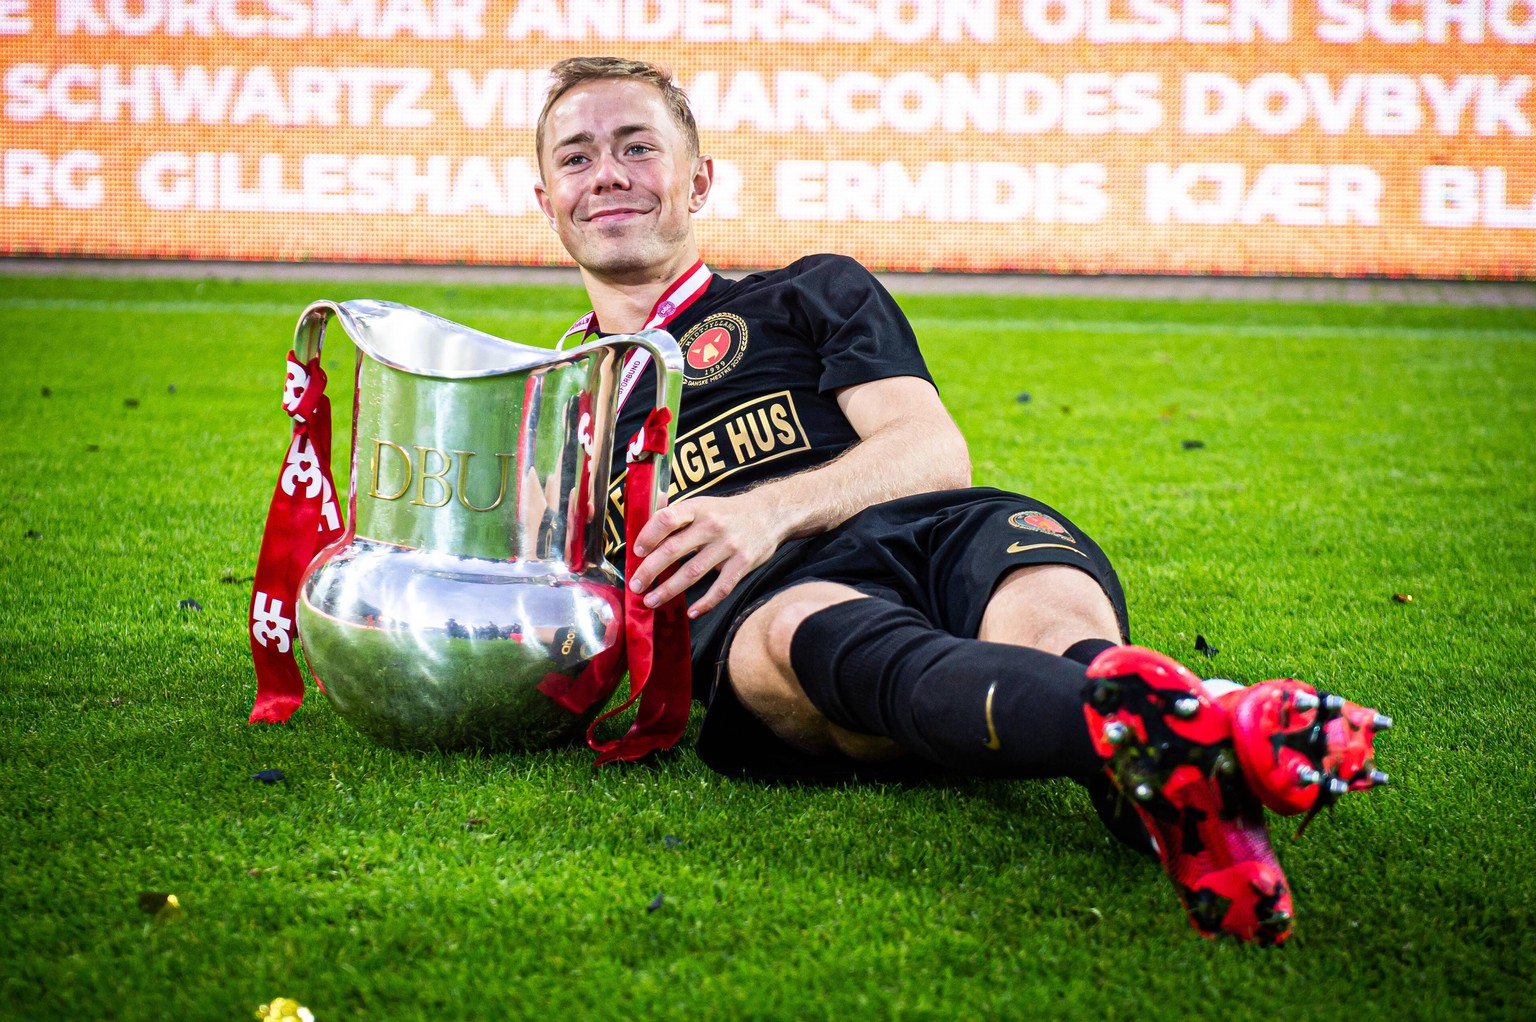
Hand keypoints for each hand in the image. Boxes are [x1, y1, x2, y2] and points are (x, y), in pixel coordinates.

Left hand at [627, 492, 786, 617]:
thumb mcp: (702, 504)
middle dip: (650, 570)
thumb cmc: (727, 513)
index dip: (648, 536)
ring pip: (692, 572)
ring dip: (668, 590)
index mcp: (697, 508)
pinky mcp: (743, 564)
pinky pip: (721, 588)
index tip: (637, 552)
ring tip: (651, 601)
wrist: (770, 513)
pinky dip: (705, 603)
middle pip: (674, 550)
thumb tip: (644, 522)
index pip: (667, 519)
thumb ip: (676, 515)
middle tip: (636, 585)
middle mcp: (712, 525)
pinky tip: (691, 612)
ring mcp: (729, 546)